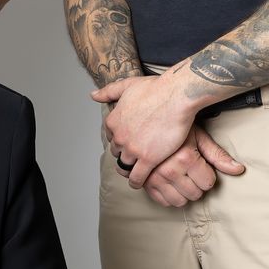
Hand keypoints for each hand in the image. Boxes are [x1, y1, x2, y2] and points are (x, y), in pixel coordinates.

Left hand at [93, 72, 200, 188]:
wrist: (176, 96)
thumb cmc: (156, 88)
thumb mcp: (127, 85)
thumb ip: (108, 91)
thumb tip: (93, 96)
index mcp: (113, 121)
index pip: (111, 137)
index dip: (119, 140)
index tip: (127, 142)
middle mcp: (119, 137)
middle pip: (117, 152)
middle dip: (124, 154)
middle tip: (134, 157)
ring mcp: (133, 149)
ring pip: (125, 166)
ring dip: (129, 170)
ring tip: (135, 173)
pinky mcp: (148, 159)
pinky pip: (137, 176)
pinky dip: (137, 182)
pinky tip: (139, 183)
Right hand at [120, 126, 245, 206]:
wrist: (147, 119)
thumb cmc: (175, 127)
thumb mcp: (199, 137)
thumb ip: (218, 156)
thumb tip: (239, 170)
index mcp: (185, 157)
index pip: (208, 183)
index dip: (207, 174)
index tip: (201, 165)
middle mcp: (169, 170)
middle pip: (195, 194)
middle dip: (197, 184)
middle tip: (191, 170)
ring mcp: (154, 177)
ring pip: (179, 201)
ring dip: (183, 192)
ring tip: (181, 177)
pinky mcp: (145, 183)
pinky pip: (162, 201)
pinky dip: (168, 195)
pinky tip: (169, 182)